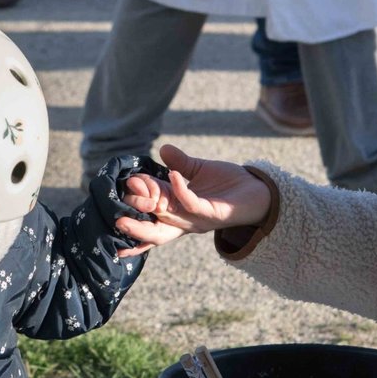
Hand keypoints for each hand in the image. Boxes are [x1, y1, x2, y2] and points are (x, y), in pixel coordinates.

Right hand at [113, 143, 273, 255]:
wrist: (260, 192)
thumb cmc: (230, 184)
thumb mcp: (201, 171)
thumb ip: (181, 163)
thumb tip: (163, 149)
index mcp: (178, 208)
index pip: (150, 210)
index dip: (136, 200)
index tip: (123, 187)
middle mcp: (185, 218)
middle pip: (154, 228)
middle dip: (135, 227)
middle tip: (116, 221)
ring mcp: (198, 218)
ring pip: (169, 221)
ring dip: (151, 213)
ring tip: (134, 199)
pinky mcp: (213, 214)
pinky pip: (192, 204)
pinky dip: (181, 190)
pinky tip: (173, 175)